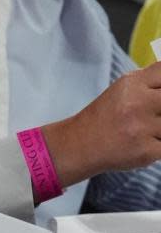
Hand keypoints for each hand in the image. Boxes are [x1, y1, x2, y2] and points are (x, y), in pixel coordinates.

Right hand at [43, 62, 160, 186]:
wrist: (80, 144)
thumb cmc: (107, 116)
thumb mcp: (125, 89)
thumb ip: (152, 82)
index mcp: (133, 84)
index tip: (158, 94)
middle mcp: (137, 103)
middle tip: (155, 112)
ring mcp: (142, 127)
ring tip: (150, 129)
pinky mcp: (146, 151)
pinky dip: (160, 146)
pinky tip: (148, 142)